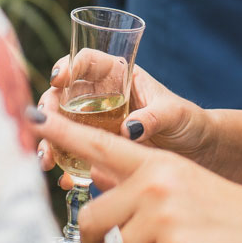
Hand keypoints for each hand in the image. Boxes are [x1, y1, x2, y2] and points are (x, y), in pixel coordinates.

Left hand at [33, 106, 241, 242]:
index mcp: (156, 163)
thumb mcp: (181, 186)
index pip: (99, 145)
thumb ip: (137, 185)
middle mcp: (156, 183)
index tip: (30, 118)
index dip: (62, 134)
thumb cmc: (224, 216)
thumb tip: (94, 188)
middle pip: (93, 219)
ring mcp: (165, 215)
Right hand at [35, 56, 209, 186]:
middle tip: (44, 126)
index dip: (69, 66)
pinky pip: (75, 156)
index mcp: (119, 76)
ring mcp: (96, 125)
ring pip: (63, 127)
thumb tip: (129, 129)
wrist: (197, 154)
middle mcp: (101, 98)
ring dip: (50, 142)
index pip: (87, 62)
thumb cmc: (188, 122)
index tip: (59, 79)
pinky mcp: (98, 151)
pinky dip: (66, 168)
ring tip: (47, 160)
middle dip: (49, 110)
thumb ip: (153, 117)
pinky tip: (65, 180)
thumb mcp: (175, 114)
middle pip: (63, 95)